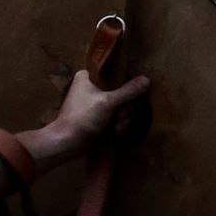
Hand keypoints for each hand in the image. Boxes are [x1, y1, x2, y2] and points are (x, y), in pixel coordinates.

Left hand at [33, 70, 150, 166]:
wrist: (68, 143)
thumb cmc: (83, 117)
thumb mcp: (108, 102)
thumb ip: (128, 91)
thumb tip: (146, 79)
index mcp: (87, 78)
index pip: (112, 73)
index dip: (123, 83)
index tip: (125, 94)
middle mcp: (91, 88)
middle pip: (121, 92)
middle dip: (123, 108)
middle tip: (117, 114)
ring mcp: (95, 104)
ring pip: (121, 107)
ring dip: (122, 119)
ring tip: (114, 126)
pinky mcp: (98, 118)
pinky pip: (116, 118)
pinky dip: (117, 125)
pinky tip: (114, 132)